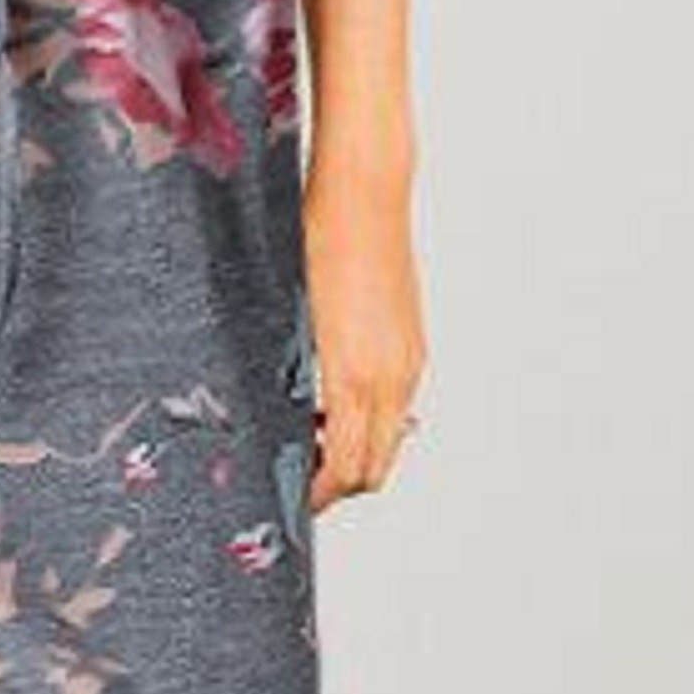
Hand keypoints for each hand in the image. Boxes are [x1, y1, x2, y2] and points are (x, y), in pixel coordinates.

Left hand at [300, 167, 424, 512]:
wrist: (364, 197)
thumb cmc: (313, 245)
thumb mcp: (286, 321)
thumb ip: (290, 383)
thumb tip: (279, 426)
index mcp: (352, 377)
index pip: (344, 469)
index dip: (316, 494)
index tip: (289, 495)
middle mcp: (390, 378)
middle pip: (373, 469)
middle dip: (337, 483)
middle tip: (298, 475)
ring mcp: (408, 364)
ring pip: (390, 441)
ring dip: (357, 452)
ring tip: (314, 435)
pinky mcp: (414, 348)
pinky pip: (398, 407)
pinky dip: (372, 421)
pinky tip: (338, 400)